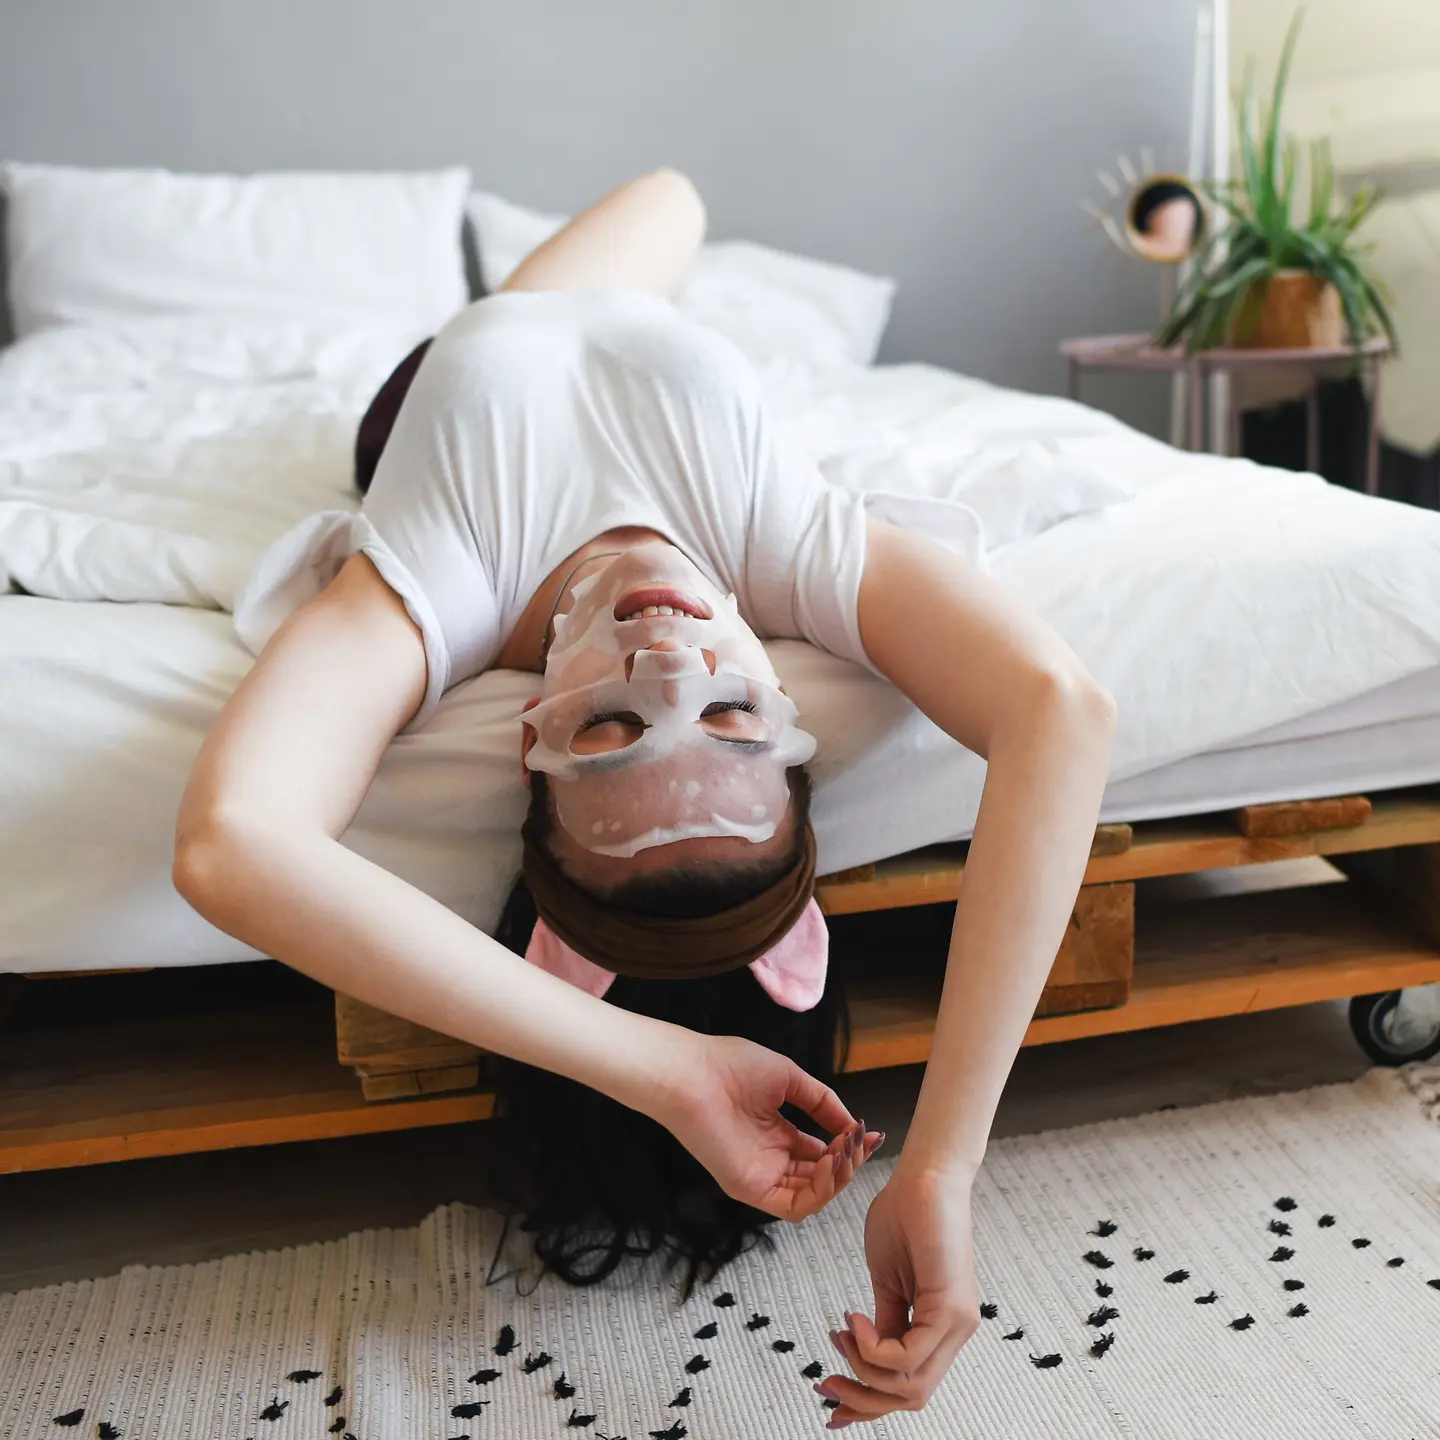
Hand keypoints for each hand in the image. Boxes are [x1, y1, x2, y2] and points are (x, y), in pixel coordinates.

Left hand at [655, 1032, 882, 1220]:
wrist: (693, 1073)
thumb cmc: (732, 1066)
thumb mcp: (790, 1077)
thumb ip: (823, 1102)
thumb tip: (852, 1125)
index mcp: (777, 1133)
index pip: (821, 1153)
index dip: (848, 1147)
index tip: (871, 1133)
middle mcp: (772, 1159)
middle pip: (821, 1176)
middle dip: (849, 1161)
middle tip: (862, 1141)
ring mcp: (762, 1177)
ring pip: (814, 1194)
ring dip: (840, 1176)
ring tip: (849, 1149)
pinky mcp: (751, 1189)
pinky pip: (795, 1206)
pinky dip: (822, 1192)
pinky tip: (833, 1165)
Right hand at [818, 1167, 979, 1427]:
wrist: (923, 1174)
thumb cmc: (906, 1215)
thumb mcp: (886, 1281)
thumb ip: (882, 1323)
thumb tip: (865, 1354)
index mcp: (939, 1327)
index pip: (909, 1385)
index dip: (869, 1403)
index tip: (831, 1401)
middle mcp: (954, 1332)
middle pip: (912, 1397)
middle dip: (862, 1399)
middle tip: (827, 1384)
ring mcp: (957, 1323)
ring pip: (911, 1386)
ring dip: (864, 1372)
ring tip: (841, 1337)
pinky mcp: (950, 1307)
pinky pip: (908, 1355)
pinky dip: (872, 1348)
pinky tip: (853, 1320)